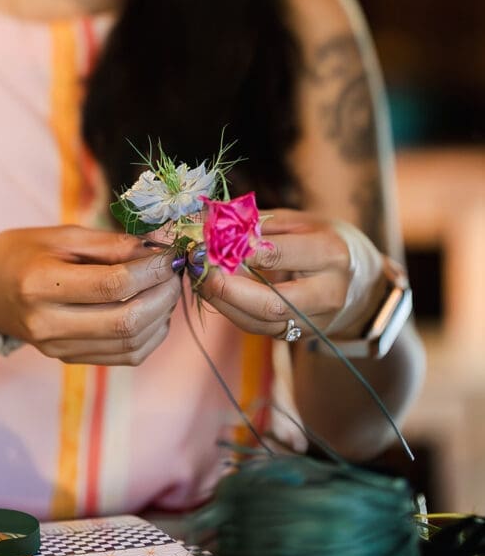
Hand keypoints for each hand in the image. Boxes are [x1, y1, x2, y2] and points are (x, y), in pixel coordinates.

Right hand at [0, 226, 180, 364]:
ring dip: (161, 316)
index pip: (113, 285)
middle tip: (176, 272)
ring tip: (167, 289)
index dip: (152, 270)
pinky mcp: (68, 359)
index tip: (171, 254)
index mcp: (39, 284)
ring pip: (130, 343)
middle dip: (163, 295)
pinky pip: (123, 356)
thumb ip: (112, 244)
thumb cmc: (23, 252)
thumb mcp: (63, 235)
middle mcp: (47, 324)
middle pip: (125, 320)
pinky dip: (150, 335)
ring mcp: (57, 348)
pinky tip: (155, 312)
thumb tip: (159, 249)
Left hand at [197, 209, 369, 339]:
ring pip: (259, 322)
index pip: (276, 255)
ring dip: (222, 302)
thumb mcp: (297, 220)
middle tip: (200, 269)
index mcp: (329, 254)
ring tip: (200, 280)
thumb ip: (258, 223)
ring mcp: (315, 320)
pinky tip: (214, 293)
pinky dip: (231, 311)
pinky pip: (257, 328)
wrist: (356, 275)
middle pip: (270, 302)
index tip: (209, 240)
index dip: (237, 249)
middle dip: (227, 288)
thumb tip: (213, 224)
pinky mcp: (299, 335)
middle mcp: (328, 293)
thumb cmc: (320, 238)